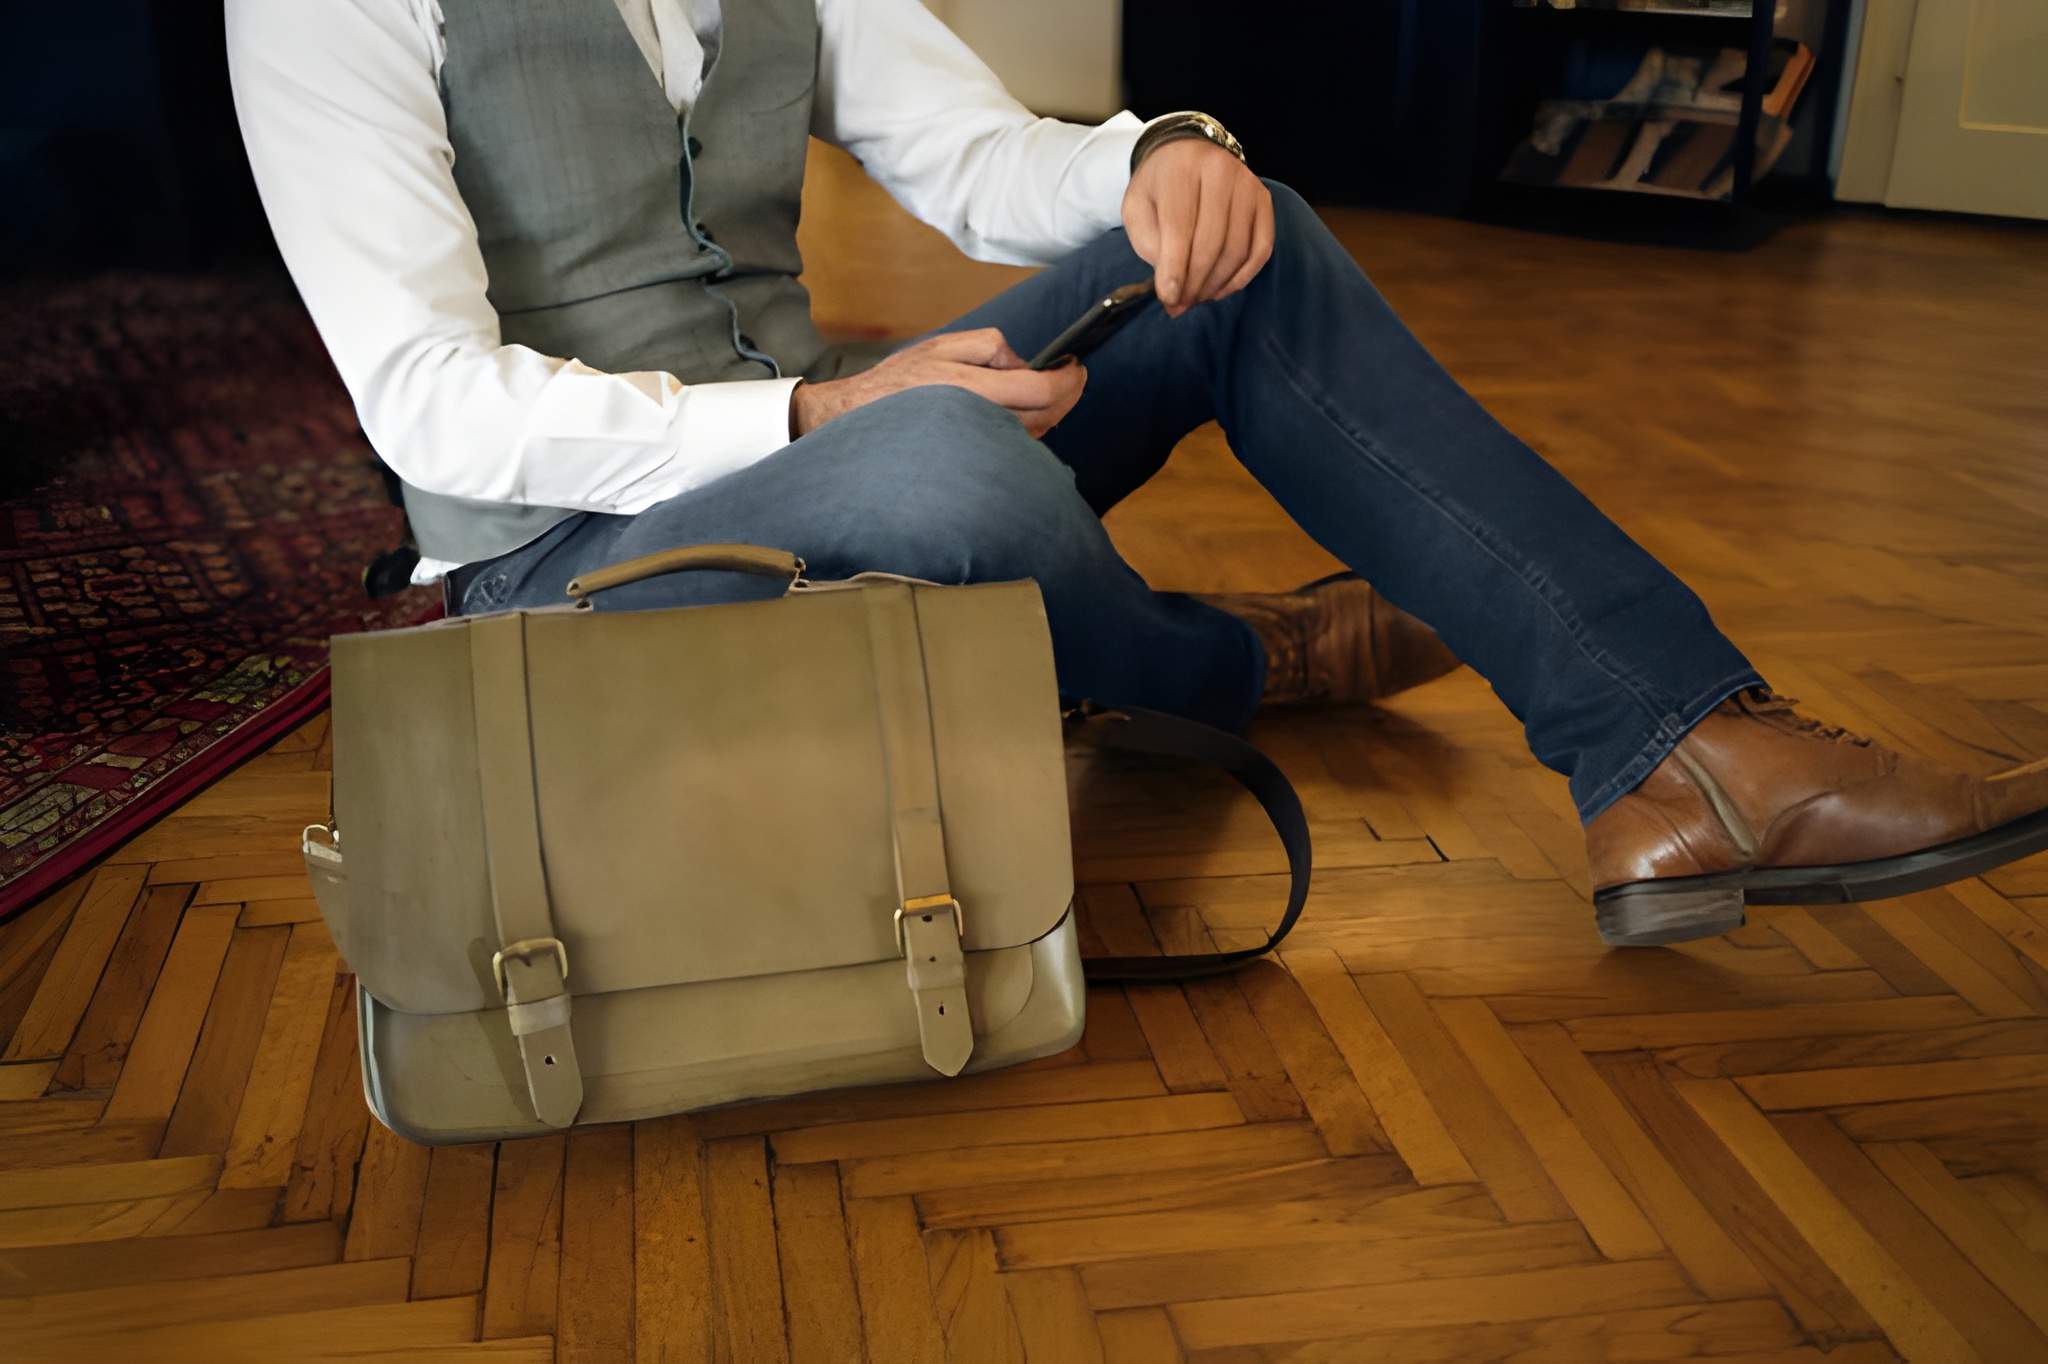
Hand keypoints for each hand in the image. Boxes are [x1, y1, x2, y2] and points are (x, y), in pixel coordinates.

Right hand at [790, 328, 1085, 438]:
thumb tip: (1023, 364)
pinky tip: (1018, 414)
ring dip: (1047, 413)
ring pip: (1033, 435)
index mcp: (970, 388)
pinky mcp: (973, 463)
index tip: (1077, 368)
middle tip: (1071, 376)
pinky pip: (1012, 447)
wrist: (854, 424)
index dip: (1069, 381)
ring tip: (1041, 391)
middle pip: (1045, 417)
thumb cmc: (895, 384)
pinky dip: (1026, 429)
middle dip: (1065, 395)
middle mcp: (977, 422)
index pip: (1041, 392)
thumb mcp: (940, 346)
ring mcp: (976, 448)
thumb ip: (989, 346)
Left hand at [1122, 138, 1273, 317]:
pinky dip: (1241, 278)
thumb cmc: (1159, 188)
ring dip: (1215, 284)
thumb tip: (1173, 286)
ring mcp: (1248, 185)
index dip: (1174, 268)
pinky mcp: (1264, 201)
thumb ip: (1149, 243)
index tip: (1168, 297)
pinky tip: (1220, 289)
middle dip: (1194, 283)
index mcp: (1181, 169)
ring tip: (1195, 298)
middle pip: (1211, 243)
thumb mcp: (1137, 208)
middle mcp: (1220, 171)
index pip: (1180, 227)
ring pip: (1237, 250)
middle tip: (1179, 305)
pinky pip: (1260, 250)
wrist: (1188, 155)